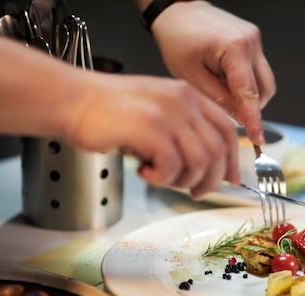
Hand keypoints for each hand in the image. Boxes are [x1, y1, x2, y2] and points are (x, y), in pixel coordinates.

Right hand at [62, 71, 238, 198]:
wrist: (72, 100)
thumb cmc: (108, 110)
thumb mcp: (156, 110)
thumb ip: (183, 129)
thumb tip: (205, 164)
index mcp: (188, 95)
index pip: (227, 129)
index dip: (232, 159)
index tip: (229, 179)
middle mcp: (183, 101)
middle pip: (217, 150)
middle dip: (210, 180)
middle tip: (194, 192)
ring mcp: (167, 114)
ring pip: (200, 161)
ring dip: (183, 181)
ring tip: (162, 180)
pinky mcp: (149, 129)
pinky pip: (173, 166)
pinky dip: (161, 179)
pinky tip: (145, 173)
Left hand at [151, 1, 275, 145]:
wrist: (178, 11)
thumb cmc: (178, 38)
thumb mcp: (190, 76)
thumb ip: (217, 99)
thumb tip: (237, 117)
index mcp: (234, 49)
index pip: (249, 93)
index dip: (254, 119)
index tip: (257, 138)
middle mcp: (250, 42)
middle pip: (264, 89)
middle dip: (251, 107)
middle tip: (230, 115)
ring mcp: (254, 39)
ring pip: (264, 81)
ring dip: (249, 95)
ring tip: (224, 94)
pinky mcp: (252, 40)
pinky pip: (257, 69)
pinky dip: (246, 82)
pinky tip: (225, 82)